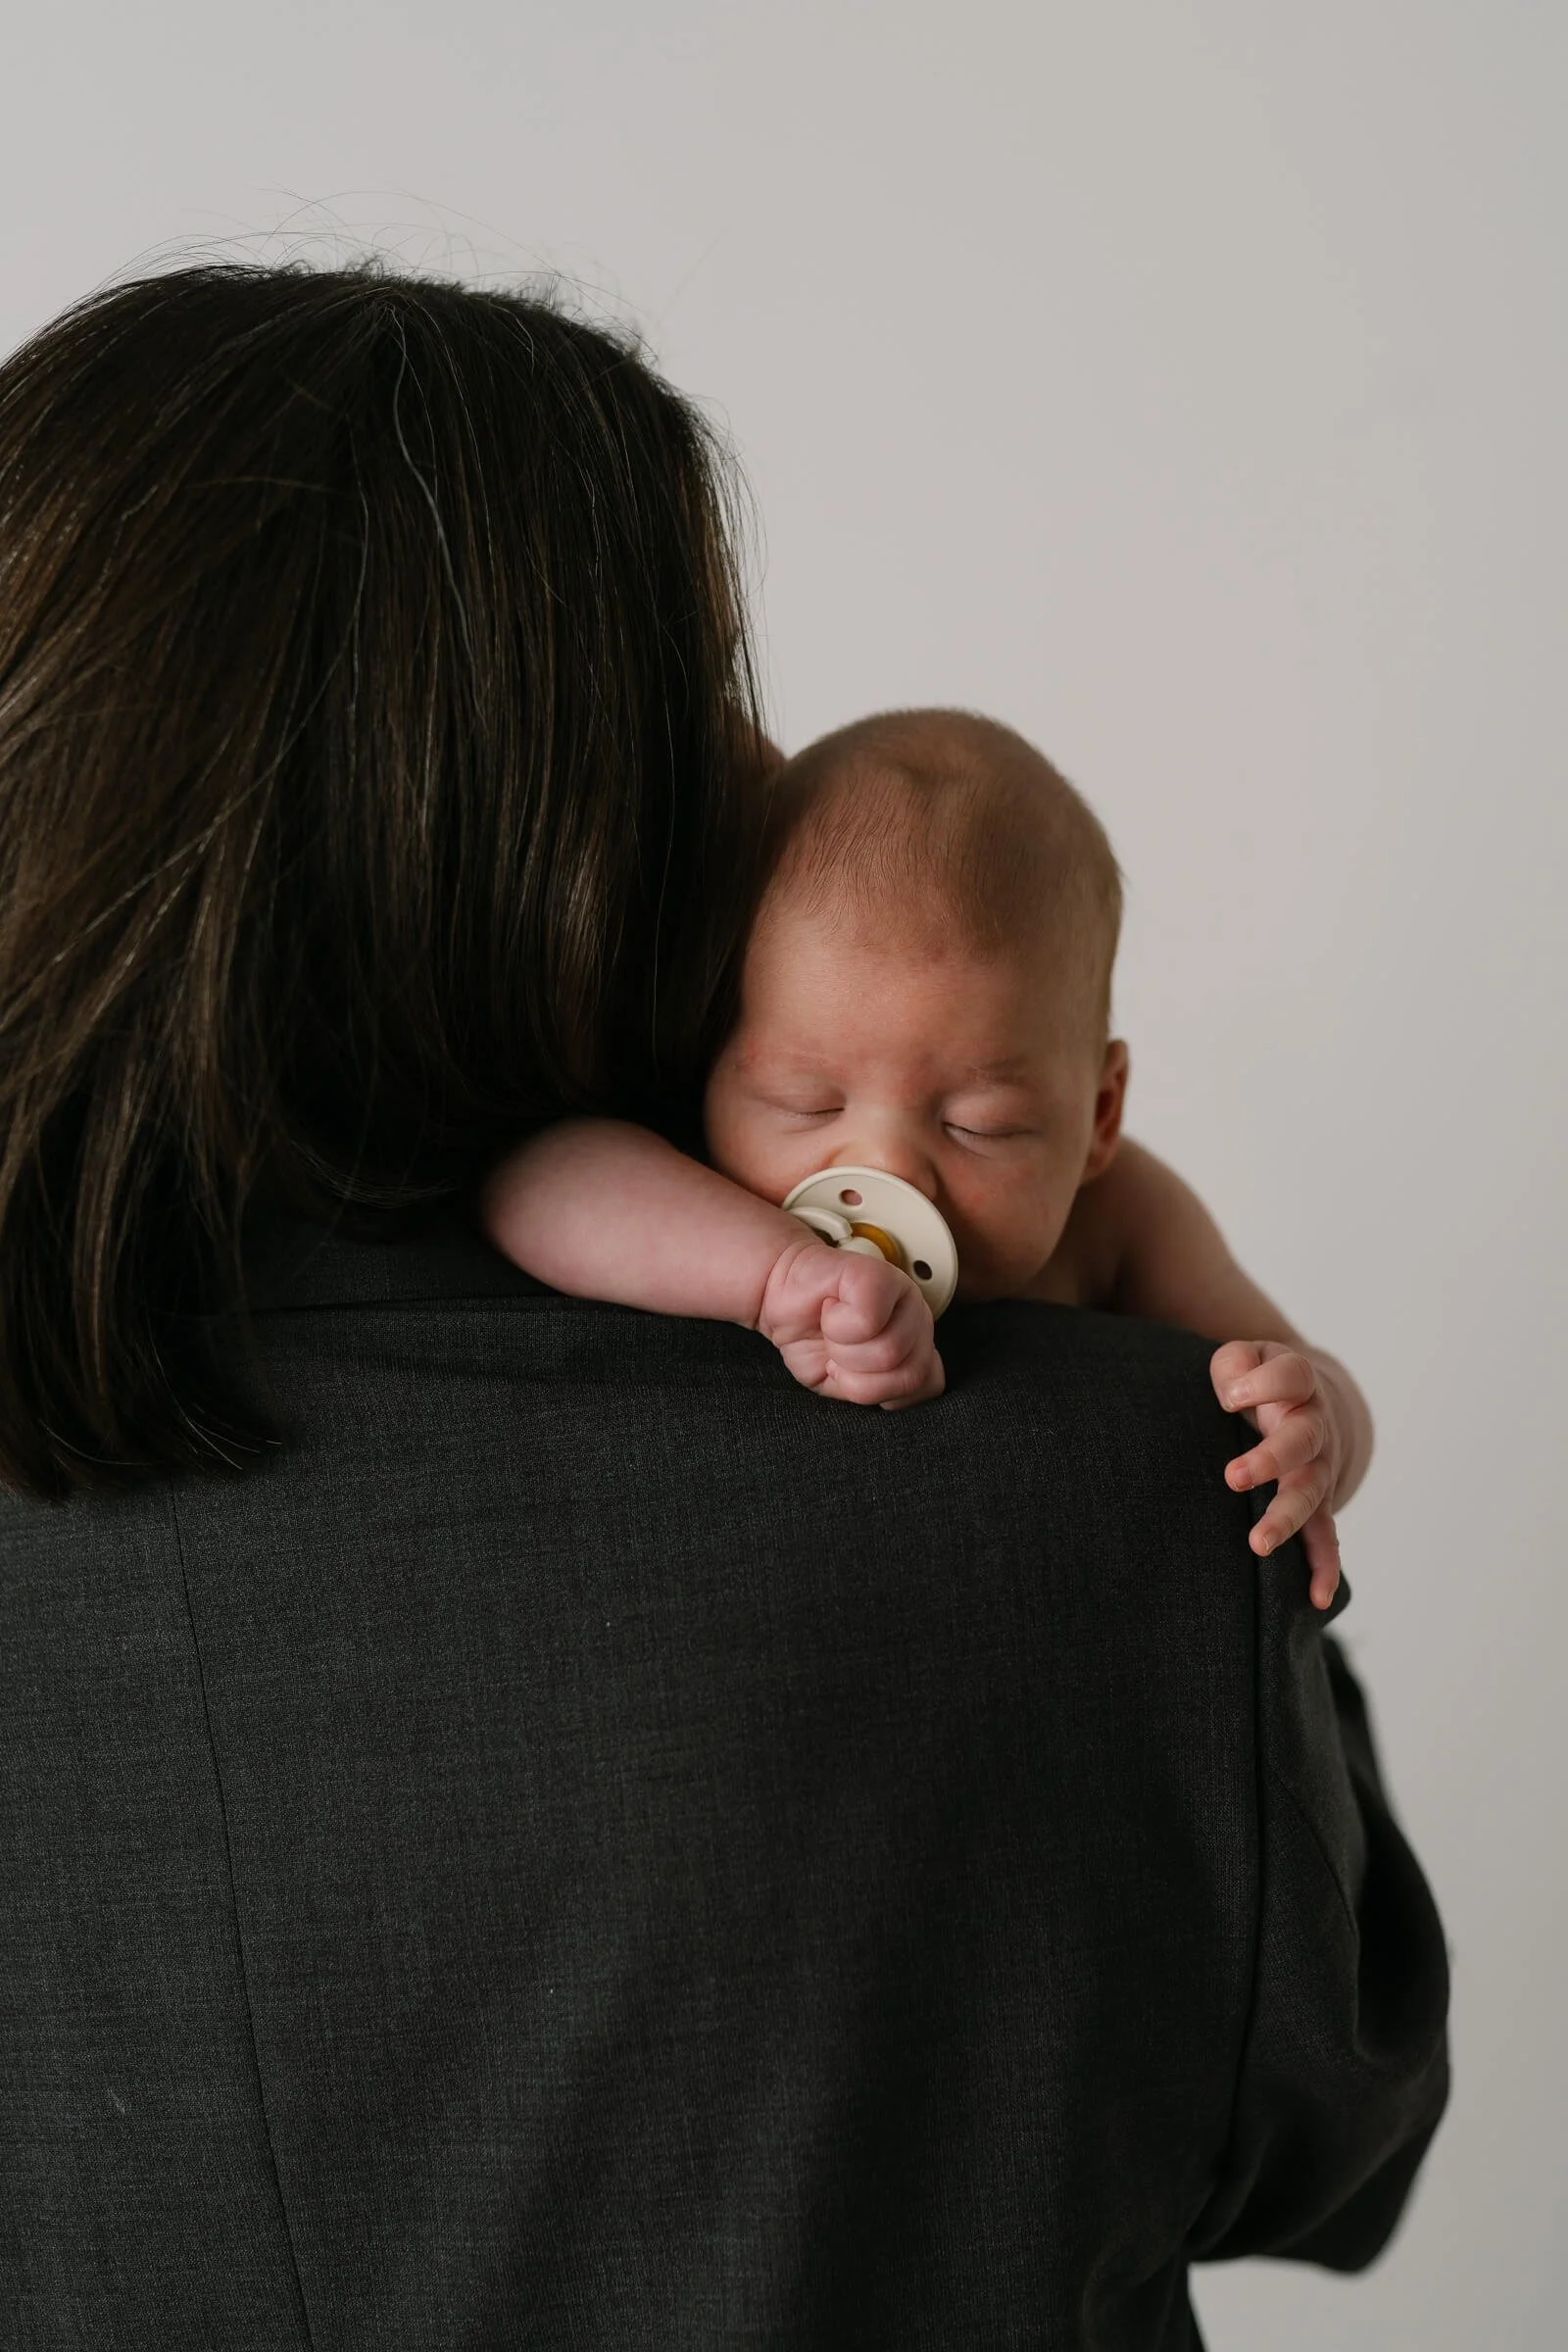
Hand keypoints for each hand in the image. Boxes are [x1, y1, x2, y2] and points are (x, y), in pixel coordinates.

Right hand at [758, 1237, 943, 1409]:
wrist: (778, 1294)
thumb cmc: (812, 1336)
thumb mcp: (846, 1383)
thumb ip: (885, 1390)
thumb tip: (900, 1393)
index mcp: (918, 1344)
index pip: (927, 1386)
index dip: (883, 1391)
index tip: (853, 1372)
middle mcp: (919, 1317)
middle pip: (907, 1376)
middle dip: (858, 1373)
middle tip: (838, 1348)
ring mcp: (904, 1292)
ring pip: (888, 1353)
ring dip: (843, 1350)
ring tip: (833, 1328)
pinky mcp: (879, 1275)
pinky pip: (869, 1322)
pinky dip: (837, 1325)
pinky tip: (831, 1309)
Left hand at [1210, 1339, 1342, 1610]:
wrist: (1307, 1399)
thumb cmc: (1261, 1379)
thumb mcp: (1245, 1358)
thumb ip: (1236, 1364)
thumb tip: (1233, 1396)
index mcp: (1299, 1383)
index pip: (1291, 1376)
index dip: (1262, 1383)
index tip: (1229, 1397)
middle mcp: (1316, 1426)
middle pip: (1302, 1441)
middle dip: (1270, 1460)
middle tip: (1233, 1477)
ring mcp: (1319, 1467)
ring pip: (1310, 1493)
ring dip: (1287, 1518)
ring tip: (1258, 1543)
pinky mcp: (1317, 1501)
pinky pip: (1325, 1538)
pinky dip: (1325, 1567)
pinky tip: (1317, 1598)